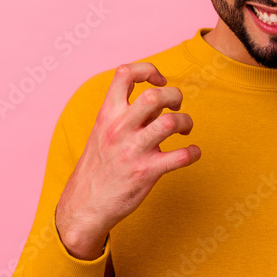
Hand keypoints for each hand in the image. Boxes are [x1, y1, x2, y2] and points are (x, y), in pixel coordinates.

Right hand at [56, 62, 200, 258]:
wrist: (84, 206)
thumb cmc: (98, 168)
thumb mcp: (102, 133)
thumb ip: (126, 116)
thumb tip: (157, 103)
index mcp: (107, 115)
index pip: (124, 74)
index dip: (147, 70)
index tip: (159, 80)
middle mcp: (119, 129)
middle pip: (154, 96)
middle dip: (174, 95)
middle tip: (176, 106)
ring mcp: (133, 151)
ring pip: (171, 122)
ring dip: (186, 122)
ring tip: (184, 129)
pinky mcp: (147, 173)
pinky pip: (181, 156)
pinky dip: (193, 152)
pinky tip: (192, 153)